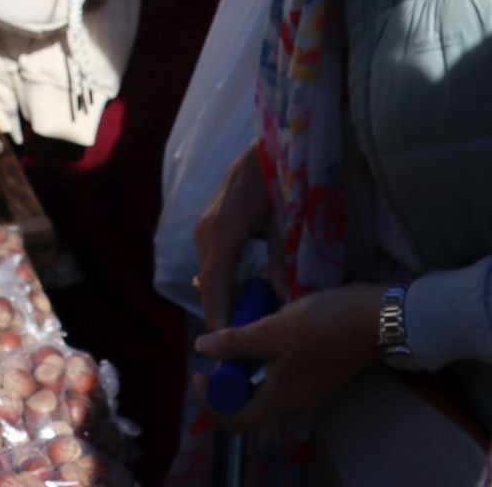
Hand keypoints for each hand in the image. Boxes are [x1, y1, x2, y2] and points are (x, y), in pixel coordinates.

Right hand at [192, 142, 272, 332]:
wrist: (266, 147)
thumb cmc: (279, 179)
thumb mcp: (286, 221)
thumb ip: (281, 260)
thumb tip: (281, 300)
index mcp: (225, 229)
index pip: (215, 283)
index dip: (217, 315)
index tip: (223, 344)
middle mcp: (207, 229)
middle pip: (209, 283)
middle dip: (222, 312)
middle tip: (242, 342)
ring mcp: (204, 226)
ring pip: (209, 273)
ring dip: (224, 297)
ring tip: (246, 322)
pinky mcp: (209, 224)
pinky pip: (212, 261)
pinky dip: (224, 281)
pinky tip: (241, 294)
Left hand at [195, 282, 383, 430]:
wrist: (376, 318)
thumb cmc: (322, 327)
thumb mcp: (272, 330)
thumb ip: (235, 343)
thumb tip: (202, 348)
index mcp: (279, 399)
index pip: (236, 420)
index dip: (211, 403)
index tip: (199, 374)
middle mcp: (293, 399)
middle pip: (249, 400)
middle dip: (228, 375)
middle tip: (220, 344)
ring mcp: (307, 385)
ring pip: (265, 381)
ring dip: (248, 359)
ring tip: (242, 327)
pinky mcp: (317, 369)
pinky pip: (282, 368)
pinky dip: (267, 351)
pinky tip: (268, 322)